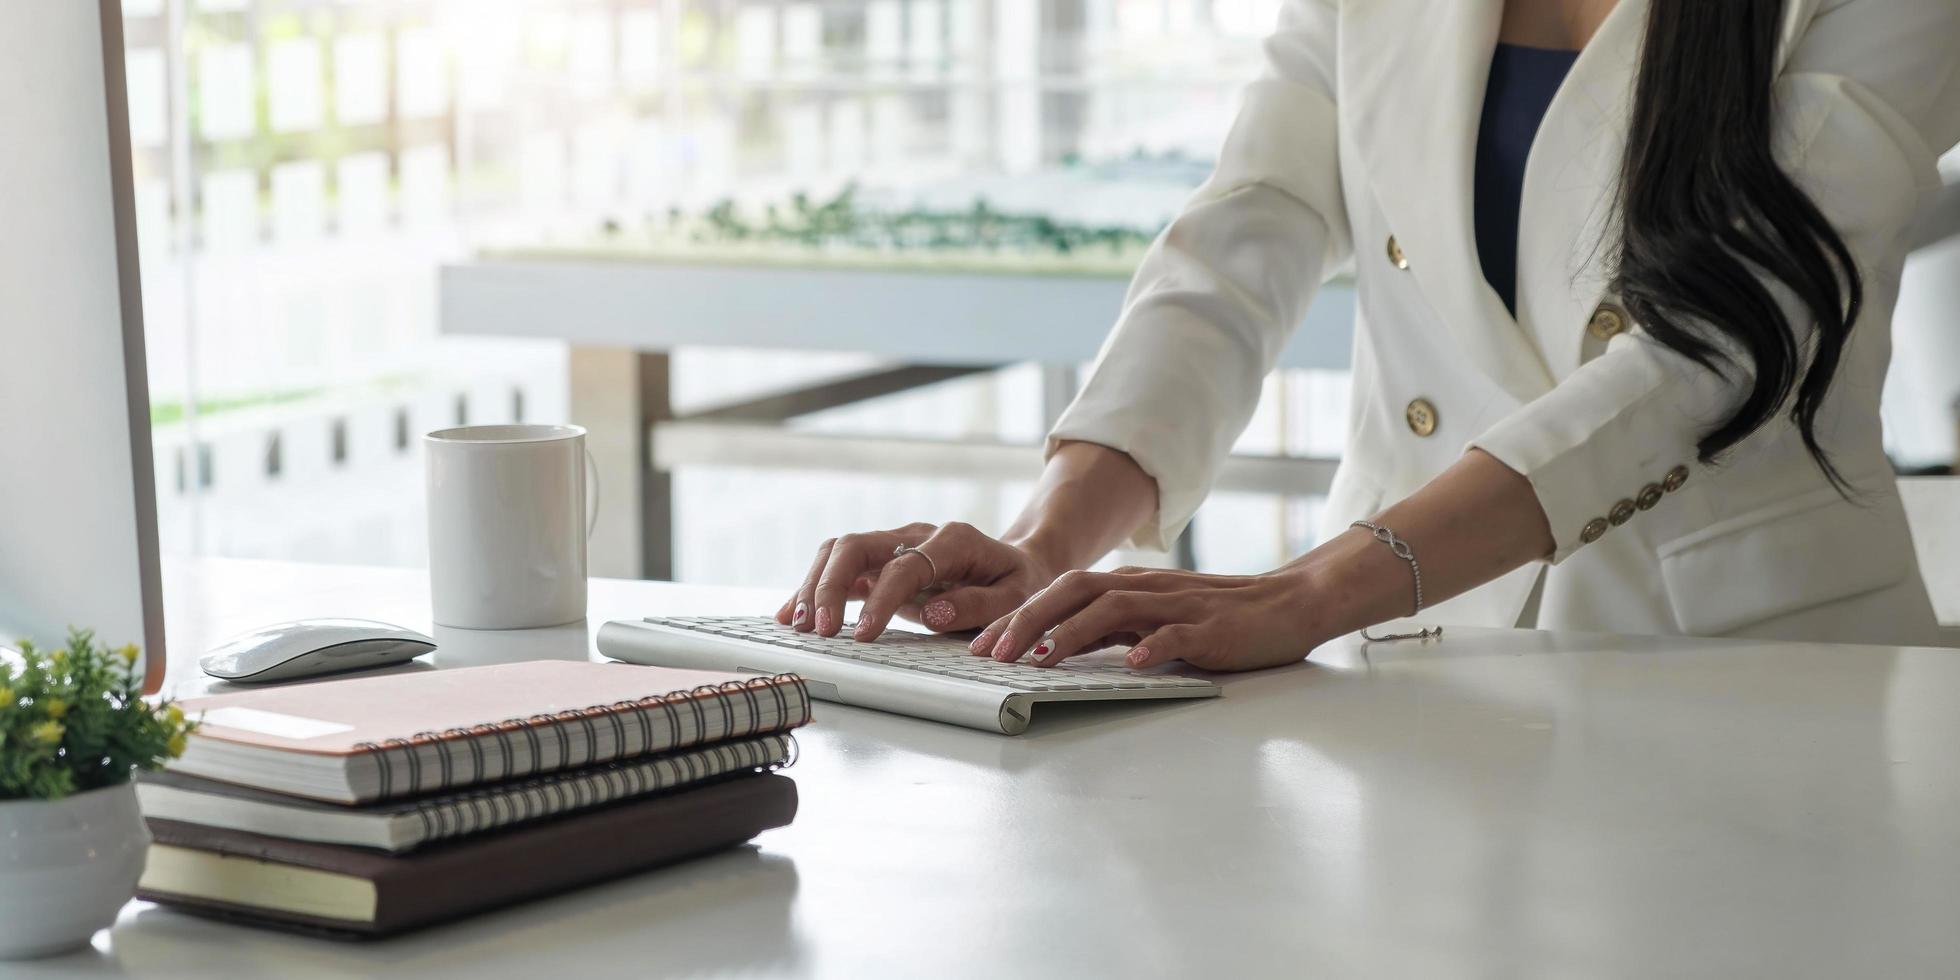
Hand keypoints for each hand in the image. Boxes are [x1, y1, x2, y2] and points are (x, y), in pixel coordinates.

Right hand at [775, 522, 1059, 641]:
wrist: (1019, 566)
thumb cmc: (1018, 585)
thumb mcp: (1016, 598)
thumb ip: (977, 606)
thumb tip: (933, 614)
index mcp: (952, 540)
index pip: (904, 566)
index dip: (880, 599)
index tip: (863, 635)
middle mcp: (916, 535)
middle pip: (857, 545)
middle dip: (830, 585)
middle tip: (819, 630)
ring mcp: (894, 545)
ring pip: (840, 551)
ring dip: (815, 586)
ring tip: (800, 626)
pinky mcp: (881, 562)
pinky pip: (839, 568)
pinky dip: (813, 589)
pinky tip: (792, 615)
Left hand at [969, 566, 1320, 671]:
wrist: (1289, 603)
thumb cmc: (1219, 617)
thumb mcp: (1156, 617)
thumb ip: (1114, 626)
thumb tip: (1056, 646)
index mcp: (1130, 585)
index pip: (1063, 591)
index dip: (1019, 615)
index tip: (982, 645)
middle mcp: (1146, 589)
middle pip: (1075, 591)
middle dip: (1027, 620)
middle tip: (991, 654)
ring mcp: (1178, 607)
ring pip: (1113, 609)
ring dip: (1070, 634)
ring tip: (1037, 660)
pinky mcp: (1210, 629)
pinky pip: (1175, 636)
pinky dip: (1150, 648)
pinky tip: (1130, 665)